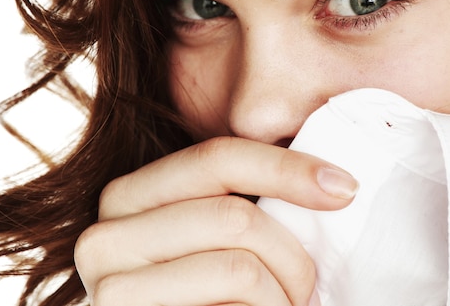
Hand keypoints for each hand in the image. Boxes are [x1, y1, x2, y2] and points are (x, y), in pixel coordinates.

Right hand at [74, 136, 357, 305]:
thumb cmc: (206, 300)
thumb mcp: (213, 244)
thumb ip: (235, 207)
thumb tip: (326, 179)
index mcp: (127, 197)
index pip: (215, 158)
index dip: (286, 168)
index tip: (344, 187)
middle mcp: (104, 234)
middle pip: (233, 215)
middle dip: (292, 256)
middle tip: (307, 287)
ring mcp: (108, 282)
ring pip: (239, 263)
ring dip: (283, 294)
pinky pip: (233, 289)